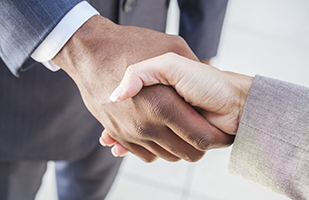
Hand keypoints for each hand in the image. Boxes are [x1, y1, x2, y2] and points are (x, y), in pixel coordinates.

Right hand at [53, 16, 233, 161]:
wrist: (90, 52)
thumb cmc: (134, 46)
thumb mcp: (173, 51)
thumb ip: (194, 72)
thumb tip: (202, 102)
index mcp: (163, 105)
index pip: (202, 139)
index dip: (215, 133)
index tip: (218, 124)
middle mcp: (145, 124)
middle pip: (185, 151)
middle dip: (198, 143)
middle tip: (201, 127)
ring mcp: (130, 131)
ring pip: (166, 155)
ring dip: (177, 147)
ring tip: (181, 130)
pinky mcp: (119, 133)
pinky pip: (145, 154)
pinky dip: (154, 150)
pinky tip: (159, 136)